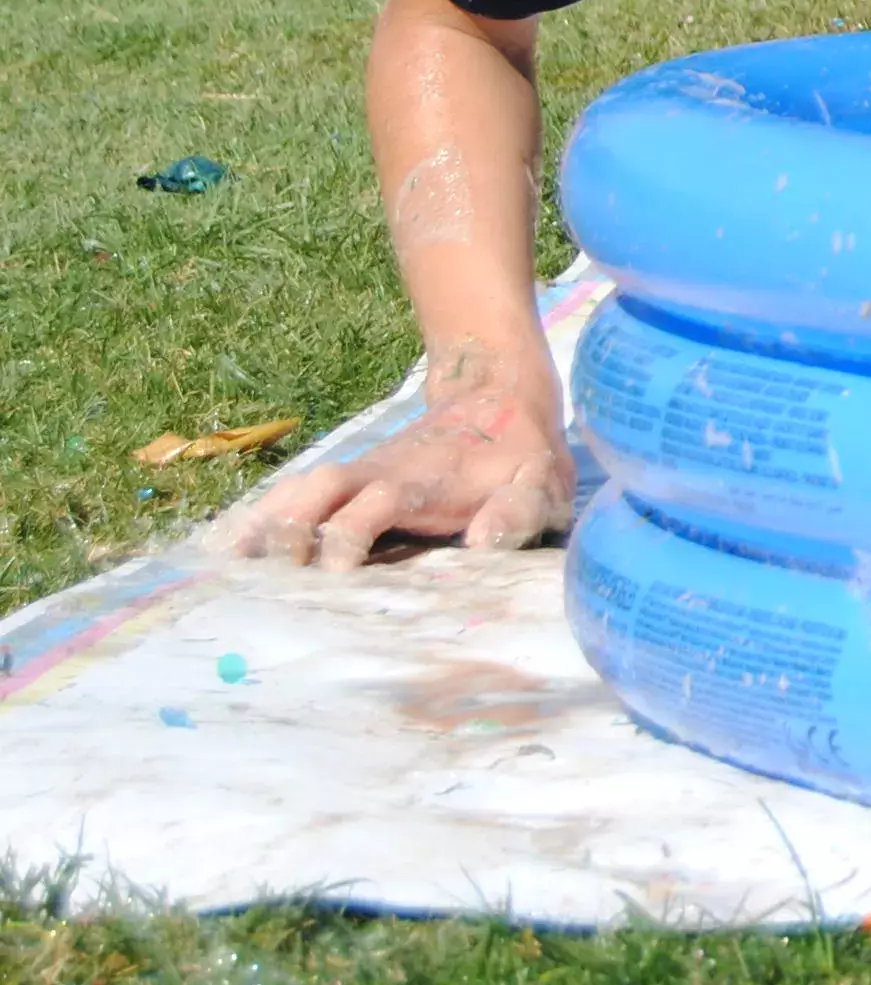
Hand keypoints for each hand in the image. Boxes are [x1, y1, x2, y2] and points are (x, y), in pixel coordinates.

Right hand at [234, 381, 572, 566]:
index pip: (367, 512)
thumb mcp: (537, 484)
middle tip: (256, 585)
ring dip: (257, 529)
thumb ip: (515, 513)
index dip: (343, 542)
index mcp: (417, 482)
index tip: (328, 581)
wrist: (498, 399)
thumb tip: (481, 545)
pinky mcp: (343, 485)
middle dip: (281, 536)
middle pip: (310, 498)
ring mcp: (352, 477)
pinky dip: (254, 520)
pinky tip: (219, 554)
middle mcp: (372, 476)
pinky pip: (290, 497)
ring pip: (292, 494)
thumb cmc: (520, 459)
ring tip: (220, 576)